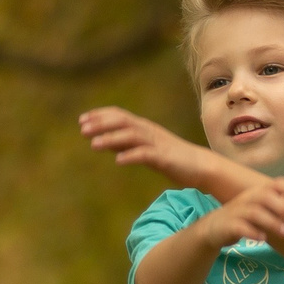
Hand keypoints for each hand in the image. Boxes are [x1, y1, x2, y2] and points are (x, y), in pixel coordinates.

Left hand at [79, 106, 213, 186]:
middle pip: (123, 122)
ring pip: (132, 136)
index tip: (81, 120)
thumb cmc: (172, 159)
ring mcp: (158, 143)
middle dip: (101, 124)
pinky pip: (146, 155)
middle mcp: (150, 131)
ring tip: (93, 145)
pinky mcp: (165, 158)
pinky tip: (118, 161)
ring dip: (111, 139)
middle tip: (82, 129)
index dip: (100, 116)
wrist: (201, 167)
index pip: (119, 115)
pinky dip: (131, 156)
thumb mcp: (145, 149)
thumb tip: (104, 140)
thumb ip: (126, 143)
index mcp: (145, 128)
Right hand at [202, 177, 283, 248]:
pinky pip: (240, 227)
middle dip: (283, 207)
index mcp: (257, 193)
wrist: (213, 229)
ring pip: (255, 212)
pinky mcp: (228, 225)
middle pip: (266, 196)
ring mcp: (236, 211)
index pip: (276, 184)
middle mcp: (247, 198)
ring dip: (272, 222)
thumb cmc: (242, 219)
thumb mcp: (261, 210)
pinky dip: (253, 232)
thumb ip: (278, 207)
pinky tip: (263, 238)